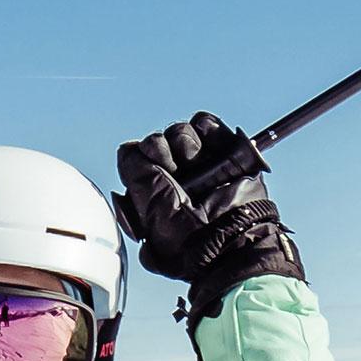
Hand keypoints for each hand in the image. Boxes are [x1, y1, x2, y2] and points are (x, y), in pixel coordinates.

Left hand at [113, 112, 304, 323]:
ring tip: (194, 161)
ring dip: (183, 141)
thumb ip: (132, 172)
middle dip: (160, 148)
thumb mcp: (146, 206)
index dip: (140, 157)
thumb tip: (129, 149)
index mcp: (157, 192)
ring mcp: (204, 163)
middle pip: (159, 140)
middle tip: (171, 168)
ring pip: (180, 130)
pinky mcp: (228, 152)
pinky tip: (205, 146)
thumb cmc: (187, 235)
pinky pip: (207, 123)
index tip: (150, 169)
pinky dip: (204, 127)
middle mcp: (179, 177)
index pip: (139, 156)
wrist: (231, 238)